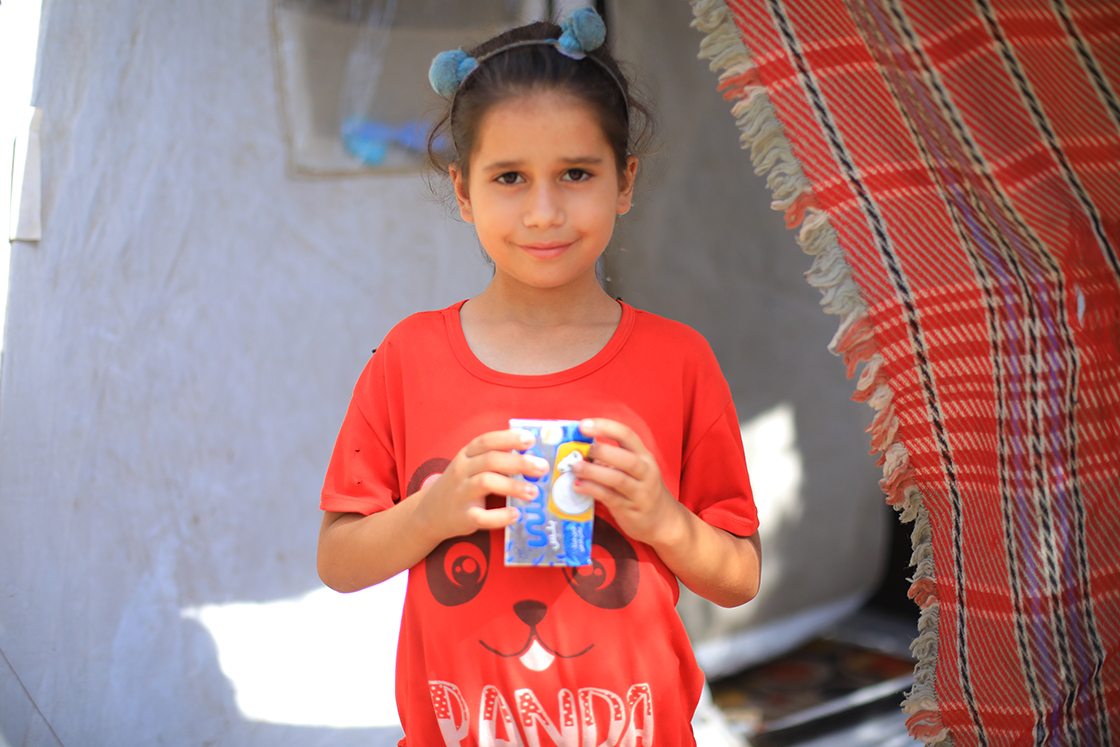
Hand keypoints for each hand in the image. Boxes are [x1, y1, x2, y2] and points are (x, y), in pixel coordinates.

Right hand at [415, 429, 549, 541]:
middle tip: (542, 468)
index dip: (509, 438)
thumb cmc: (461, 485)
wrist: (430, 512)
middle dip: (519, 462)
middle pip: (491, 460)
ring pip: (486, 483)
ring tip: (533, 492)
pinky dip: (500, 516)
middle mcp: (462, 470)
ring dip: (513, 486)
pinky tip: (515, 515)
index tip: (530, 440)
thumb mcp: (470, 465)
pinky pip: (481, 516)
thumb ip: (494, 458)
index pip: (487, 441)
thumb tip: (531, 454)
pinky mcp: (462, 516)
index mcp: (467, 455)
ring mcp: (461, 493)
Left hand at [570, 418, 684, 546]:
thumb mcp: (634, 470)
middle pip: (627, 459)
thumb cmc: (641, 489)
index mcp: (644, 456)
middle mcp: (645, 472)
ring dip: (593, 472)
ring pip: (617, 479)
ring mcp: (640, 492)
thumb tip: (579, 450)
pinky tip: (578, 486)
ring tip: (575, 468)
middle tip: (583, 449)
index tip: (583, 424)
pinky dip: (592, 490)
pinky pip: (610, 497)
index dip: (605, 427)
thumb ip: (612, 459)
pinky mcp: (630, 510)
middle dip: (603, 451)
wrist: (663, 520)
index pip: (627, 435)